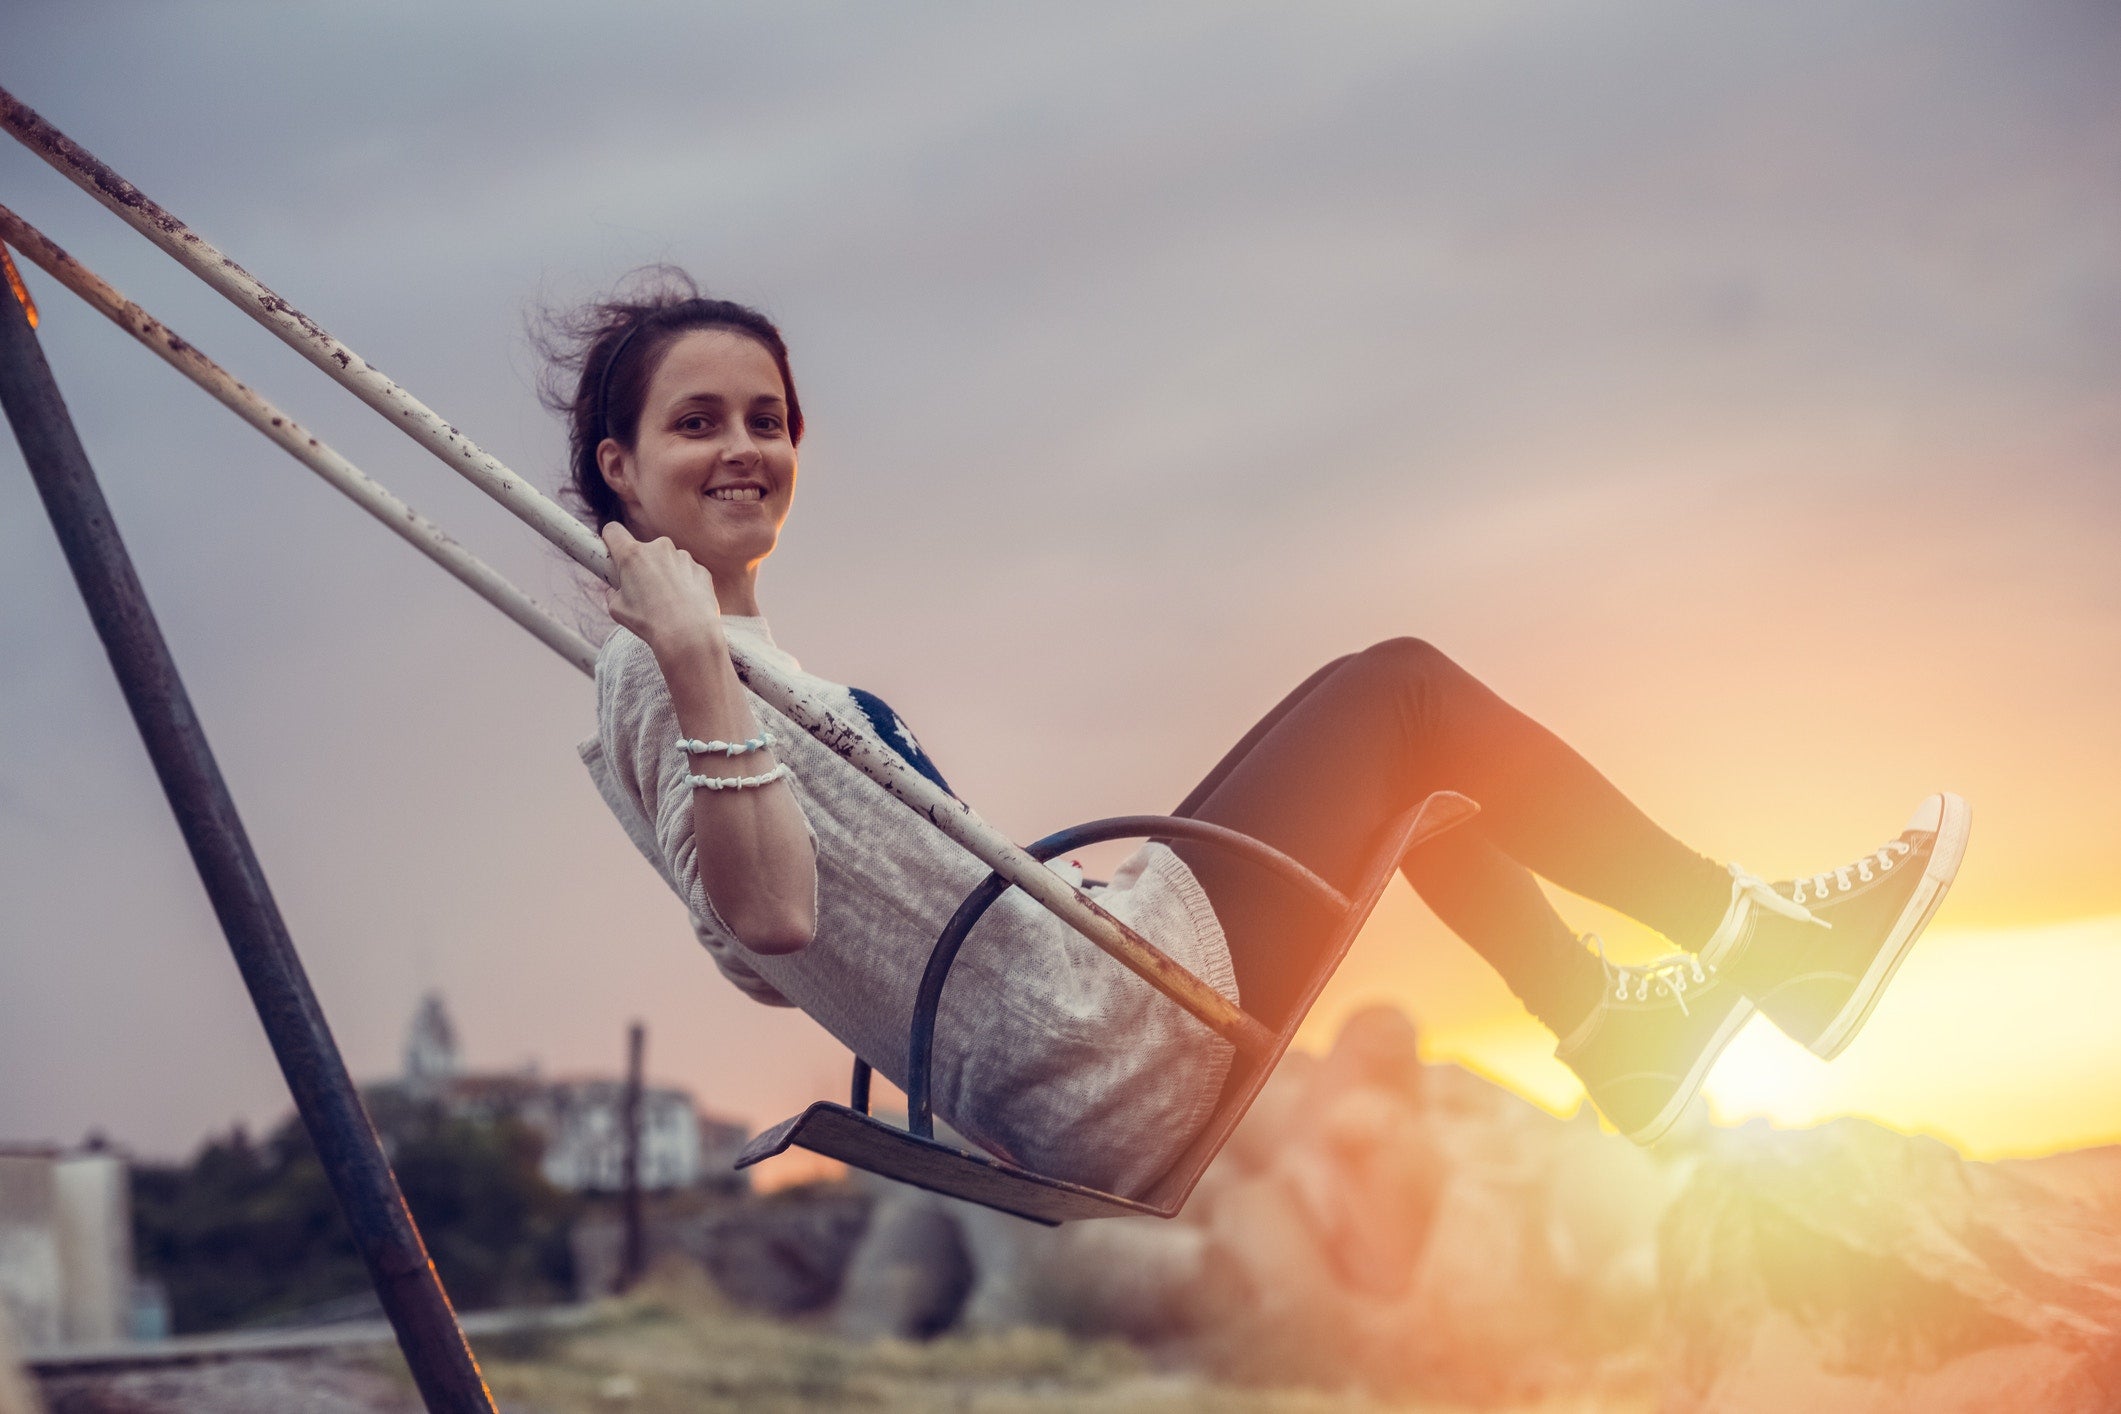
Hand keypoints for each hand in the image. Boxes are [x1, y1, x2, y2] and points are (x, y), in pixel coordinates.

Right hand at [602, 522, 723, 657]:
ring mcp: (683, 556)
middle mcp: (659, 548)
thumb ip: (613, 592)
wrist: (689, 635)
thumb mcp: (617, 609)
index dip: (611, 540)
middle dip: (642, 565)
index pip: (613, 531)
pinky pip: (687, 572)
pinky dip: (685, 583)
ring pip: (668, 561)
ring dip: (665, 574)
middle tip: (644, 591)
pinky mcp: (701, 569)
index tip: (613, 551)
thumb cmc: (649, 623)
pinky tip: (685, 604)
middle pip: (644, 549)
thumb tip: (614, 589)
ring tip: (668, 602)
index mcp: (633, 555)